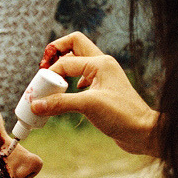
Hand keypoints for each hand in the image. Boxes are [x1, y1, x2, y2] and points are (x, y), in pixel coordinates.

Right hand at [31, 32, 159, 156]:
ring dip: (63, 69)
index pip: (66, 62)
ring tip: (51, 83)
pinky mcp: (103, 91)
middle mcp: (102, 65)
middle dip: (56, 53)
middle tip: (43, 69)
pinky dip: (71, 83)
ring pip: (78, 62)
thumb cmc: (122, 115)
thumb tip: (35, 105)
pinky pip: (82, 78)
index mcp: (100, 63)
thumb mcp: (88, 106)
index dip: (49, 75)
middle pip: (74, 45)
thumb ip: (60, 103)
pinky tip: (67, 94)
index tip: (38, 91)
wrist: (142, 132)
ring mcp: (103, 77)